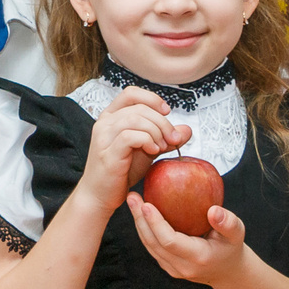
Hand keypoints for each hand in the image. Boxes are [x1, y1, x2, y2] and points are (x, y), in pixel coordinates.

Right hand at [76, 89, 186, 209]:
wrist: (101, 195)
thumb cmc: (121, 171)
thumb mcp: (147, 150)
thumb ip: (164, 138)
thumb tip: (187, 129)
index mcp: (111, 117)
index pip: (131, 93)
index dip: (152, 99)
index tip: (167, 112)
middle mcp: (104, 123)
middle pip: (139, 108)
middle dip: (162, 122)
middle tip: (173, 139)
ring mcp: (103, 137)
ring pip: (135, 119)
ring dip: (156, 132)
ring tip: (162, 147)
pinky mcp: (107, 153)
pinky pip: (130, 136)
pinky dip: (147, 141)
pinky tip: (153, 151)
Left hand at [127, 193, 250, 288]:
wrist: (227, 271)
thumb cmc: (231, 247)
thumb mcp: (237, 234)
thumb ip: (228, 222)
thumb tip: (213, 210)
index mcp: (198, 258)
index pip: (169, 241)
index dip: (155, 223)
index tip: (146, 204)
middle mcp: (182, 267)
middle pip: (153, 243)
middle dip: (140, 219)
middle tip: (132, 196)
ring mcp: (172, 269)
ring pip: (149, 245)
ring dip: (139, 222)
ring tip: (132, 200)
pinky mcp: (167, 266)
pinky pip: (151, 246)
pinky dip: (144, 228)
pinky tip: (139, 211)